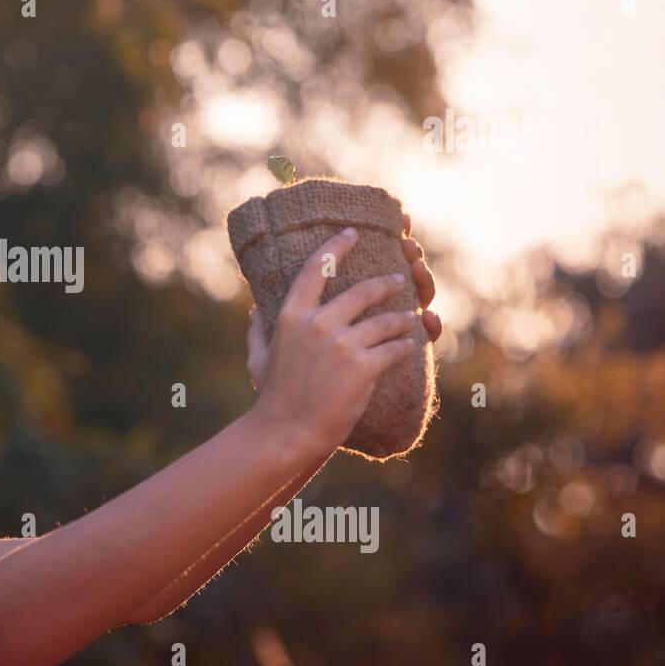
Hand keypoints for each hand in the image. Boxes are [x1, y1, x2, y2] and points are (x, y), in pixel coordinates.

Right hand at [248, 212, 440, 387]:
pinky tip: (410, 345)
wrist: (286, 432)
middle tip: (399, 280)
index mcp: (291, 316)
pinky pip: (394, 348)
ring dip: (402, 317)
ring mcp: (342, 345)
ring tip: (411, 317)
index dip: (336, 248)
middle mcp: (317, 324)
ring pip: (385, 320)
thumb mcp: (258, 359)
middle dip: (386, 283)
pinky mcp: (364, 367)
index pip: (315, 270)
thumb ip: (257, 331)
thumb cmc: (272, 397)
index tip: (352, 233)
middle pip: (361, 291)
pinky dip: (405, 345)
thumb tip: (253, 310)